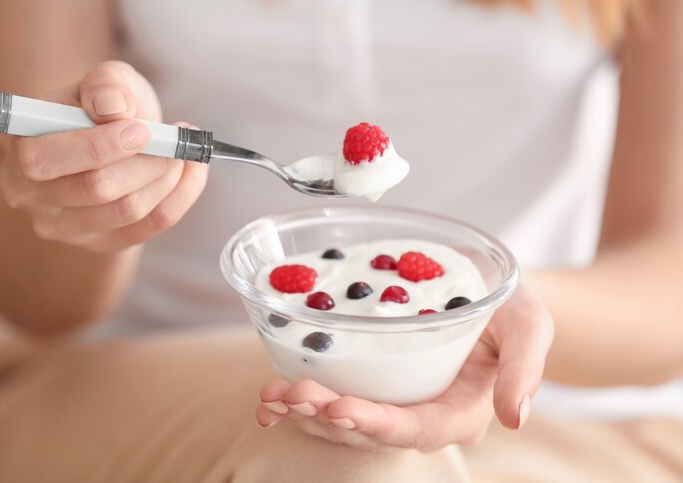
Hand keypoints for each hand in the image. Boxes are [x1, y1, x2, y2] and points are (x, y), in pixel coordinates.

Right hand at [0, 61, 207, 252]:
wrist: (112, 140)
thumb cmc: (103, 108)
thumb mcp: (104, 81)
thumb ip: (106, 84)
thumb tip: (113, 105)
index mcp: (17, 146)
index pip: (44, 159)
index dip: (99, 146)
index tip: (143, 129)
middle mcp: (29, 194)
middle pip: (95, 189)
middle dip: (146, 162)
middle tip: (175, 140)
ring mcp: (63, 226)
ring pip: (127, 211)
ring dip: (167, 178)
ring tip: (182, 151)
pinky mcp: (100, 243)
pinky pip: (149, 227)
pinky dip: (180, 196)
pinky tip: (191, 171)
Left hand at [256, 280, 553, 451]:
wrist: (490, 289)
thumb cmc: (511, 307)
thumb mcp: (528, 325)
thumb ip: (524, 368)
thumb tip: (515, 418)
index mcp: (461, 410)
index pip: (416, 428)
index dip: (376, 423)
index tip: (339, 407)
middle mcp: (423, 412)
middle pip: (371, 429)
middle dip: (327, 417)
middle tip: (290, 396)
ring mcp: (396, 399)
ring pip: (346, 419)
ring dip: (306, 412)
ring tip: (270, 397)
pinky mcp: (375, 382)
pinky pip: (337, 397)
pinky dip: (304, 399)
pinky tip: (272, 394)